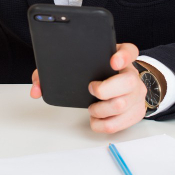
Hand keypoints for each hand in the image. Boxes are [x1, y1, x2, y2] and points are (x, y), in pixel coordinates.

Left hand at [29, 43, 147, 133]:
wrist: (117, 85)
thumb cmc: (95, 73)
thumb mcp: (78, 64)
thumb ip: (52, 72)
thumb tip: (37, 89)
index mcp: (119, 57)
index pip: (130, 51)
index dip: (123, 56)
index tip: (112, 61)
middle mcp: (132, 74)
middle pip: (128, 82)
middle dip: (105, 90)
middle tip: (91, 89)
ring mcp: (137, 94)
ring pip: (123, 105)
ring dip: (100, 110)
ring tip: (91, 107)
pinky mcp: (137, 111)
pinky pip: (122, 123)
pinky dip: (105, 124)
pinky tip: (96, 119)